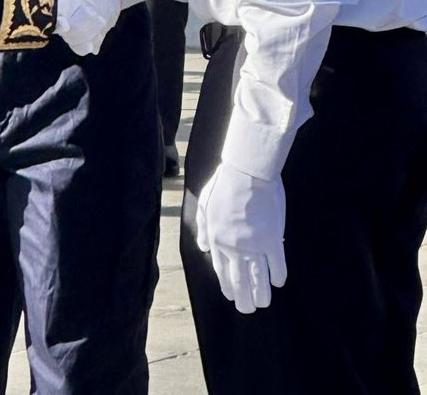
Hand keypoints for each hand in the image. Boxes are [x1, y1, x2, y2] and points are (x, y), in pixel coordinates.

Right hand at [45, 0, 121, 55]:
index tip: (61, 16)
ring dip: (82, 33)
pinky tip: (99, 34)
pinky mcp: (90, 31)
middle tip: (80, 15)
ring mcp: (73, 22)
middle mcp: (58, 9)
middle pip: (51, 26)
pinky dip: (89, 44)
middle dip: (64, 27)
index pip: (36, 2)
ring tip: (98, 17)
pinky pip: (83, 46)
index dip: (42, 12)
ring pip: (69, 39)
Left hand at [195, 160, 286, 313]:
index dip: (228, 286)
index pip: (222, 270)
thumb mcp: (205, 205)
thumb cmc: (224, 185)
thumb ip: (203, 228)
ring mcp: (255, 246)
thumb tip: (203, 247)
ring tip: (263, 303)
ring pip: (259, 278)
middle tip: (248, 309)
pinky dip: (278, 275)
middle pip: (240, 280)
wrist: (247, 174)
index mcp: (218, 239)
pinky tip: (278, 282)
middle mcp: (235, 247)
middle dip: (244, 298)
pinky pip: (277, 264)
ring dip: (261, 293)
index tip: (232, 296)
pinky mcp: (273, 240)